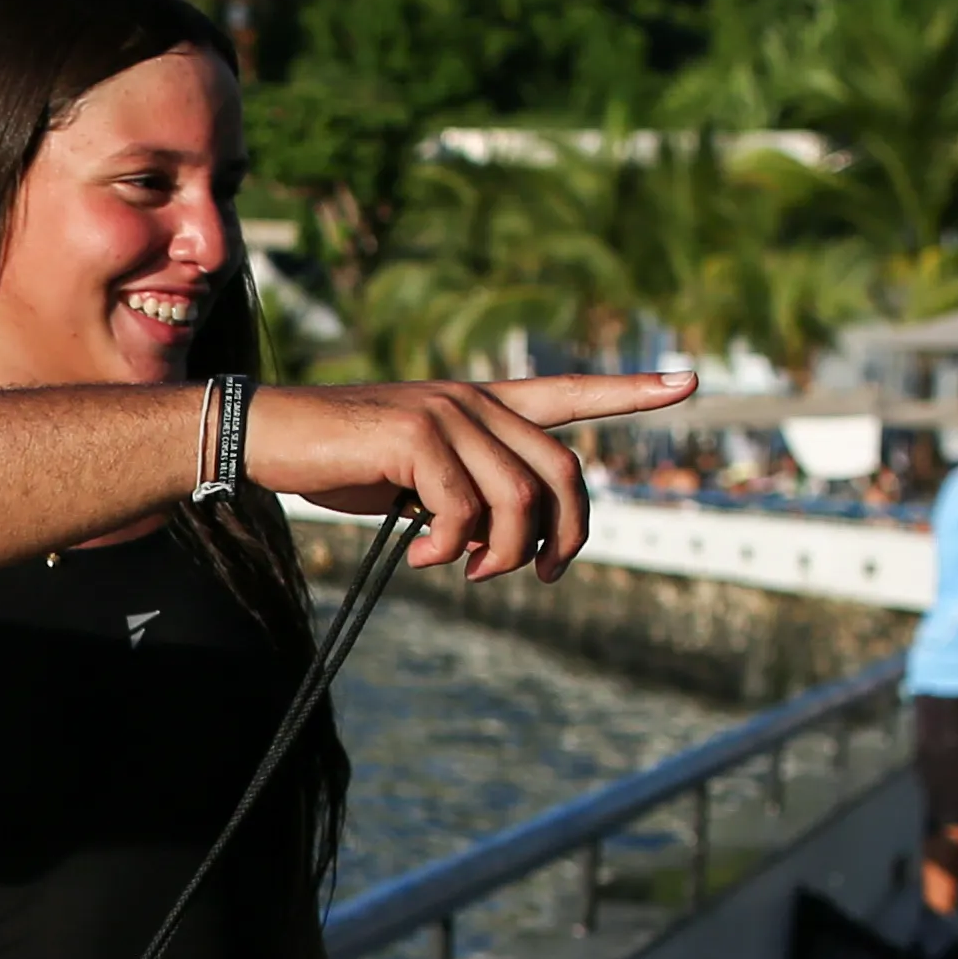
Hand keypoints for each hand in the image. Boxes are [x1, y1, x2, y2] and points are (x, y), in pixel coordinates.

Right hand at [245, 374, 688, 581]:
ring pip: (520, 497)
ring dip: (500, 553)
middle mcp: (475, 399)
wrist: (268, 436)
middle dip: (564, 535)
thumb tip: (505, 546)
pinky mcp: (417, 433)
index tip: (689, 382)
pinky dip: (449, 548)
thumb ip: (469, 494)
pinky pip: (464, 509)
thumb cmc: (340, 462)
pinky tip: (420, 556)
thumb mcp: (417, 479)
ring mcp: (449, 412)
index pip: (569, 393)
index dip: (631, 392)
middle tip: (537, 576)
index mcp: (481, 404)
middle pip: (562, 470)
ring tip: (462, 571)